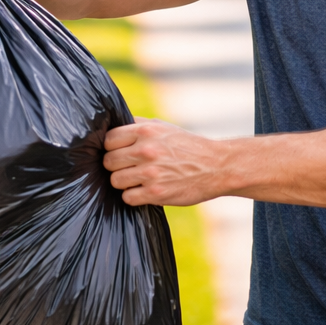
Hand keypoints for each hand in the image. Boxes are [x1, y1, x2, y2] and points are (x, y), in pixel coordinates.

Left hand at [103, 118, 229, 205]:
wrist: (216, 166)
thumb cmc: (187, 146)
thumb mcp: (164, 127)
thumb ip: (138, 126)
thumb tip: (111, 128)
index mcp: (146, 131)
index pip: (109, 140)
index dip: (111, 148)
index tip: (119, 152)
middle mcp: (146, 150)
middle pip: (109, 161)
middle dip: (116, 166)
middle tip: (128, 168)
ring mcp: (150, 173)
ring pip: (115, 180)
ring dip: (124, 182)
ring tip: (136, 180)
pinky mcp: (156, 193)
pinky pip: (128, 197)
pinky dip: (133, 196)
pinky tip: (143, 191)